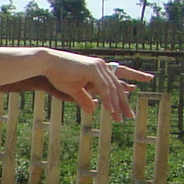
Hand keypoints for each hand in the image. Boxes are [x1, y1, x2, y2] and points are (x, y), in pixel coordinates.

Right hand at [38, 51, 153, 119]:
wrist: (45, 64)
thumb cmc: (57, 75)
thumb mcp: (73, 90)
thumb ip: (85, 99)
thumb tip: (93, 109)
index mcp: (98, 69)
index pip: (118, 79)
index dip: (129, 84)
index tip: (137, 90)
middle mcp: (101, 67)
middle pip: (117, 87)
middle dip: (124, 103)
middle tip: (130, 116)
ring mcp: (98, 67)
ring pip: (112, 89)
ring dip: (116, 105)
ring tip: (119, 118)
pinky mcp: (92, 69)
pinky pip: (104, 88)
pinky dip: (107, 99)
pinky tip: (110, 110)